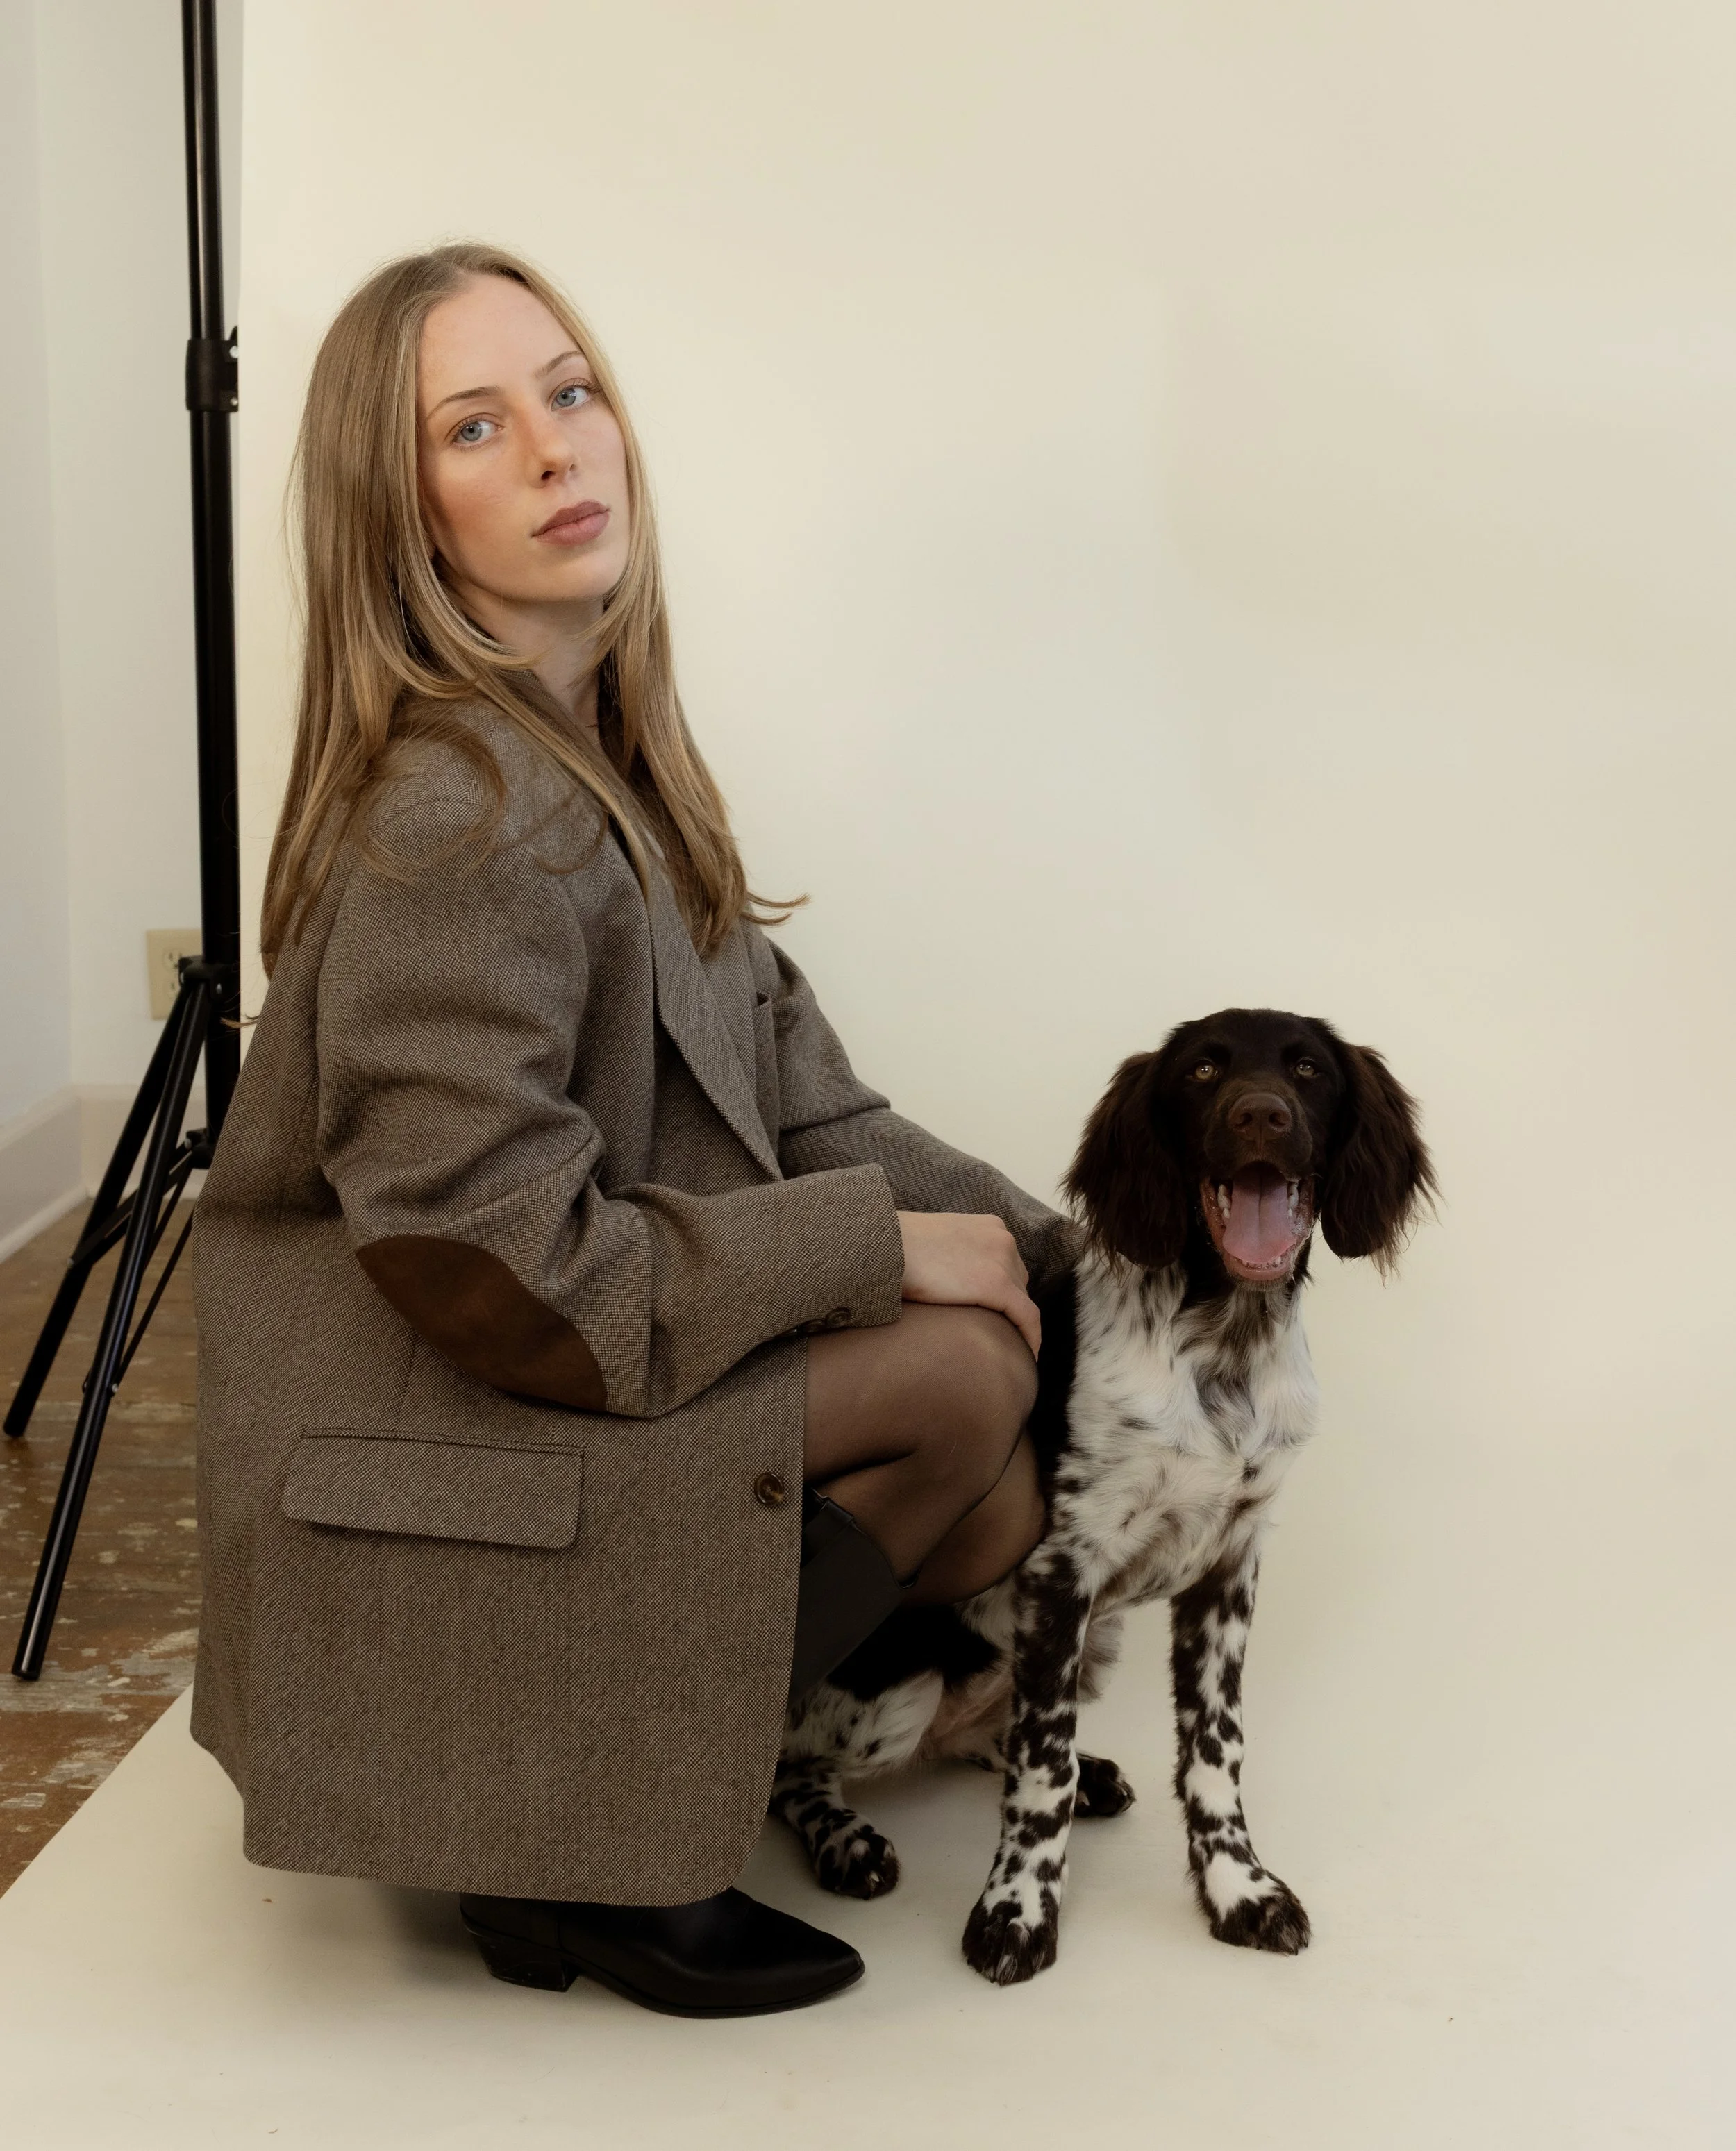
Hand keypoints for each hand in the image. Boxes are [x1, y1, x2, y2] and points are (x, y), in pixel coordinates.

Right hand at [895, 1212, 1040, 1358]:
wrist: (884, 1247)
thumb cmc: (896, 1247)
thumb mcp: (936, 1244)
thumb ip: (953, 1256)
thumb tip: (951, 1281)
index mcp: (987, 1227)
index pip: (1006, 1264)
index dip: (1005, 1292)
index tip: (999, 1314)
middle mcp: (1002, 1239)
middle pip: (1017, 1282)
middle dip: (1008, 1307)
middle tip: (996, 1333)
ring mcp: (1002, 1260)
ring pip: (1021, 1301)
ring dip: (1013, 1323)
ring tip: (1004, 1347)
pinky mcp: (997, 1285)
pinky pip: (1026, 1317)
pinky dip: (1029, 1338)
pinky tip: (1025, 1357)